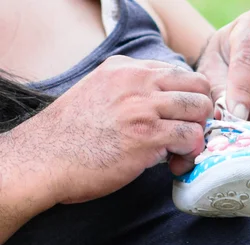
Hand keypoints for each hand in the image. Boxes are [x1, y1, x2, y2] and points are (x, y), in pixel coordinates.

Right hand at [11, 55, 211, 207]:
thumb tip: (166, 108)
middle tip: (186, 139)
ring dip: (197, 136)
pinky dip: (190, 155)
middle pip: (199, 87)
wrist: (46, 159)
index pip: (181, 74)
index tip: (180, 122)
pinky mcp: (147, 136)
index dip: (189, 101)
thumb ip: (132, 94)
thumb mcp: (100, 95)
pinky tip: (174, 166)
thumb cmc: (72, 137)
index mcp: (125, 69)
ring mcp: (143, 107)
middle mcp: (137, 81)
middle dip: (199, 116)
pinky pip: (191, 138)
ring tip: (179, 155)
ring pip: (200, 110)